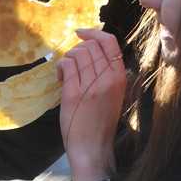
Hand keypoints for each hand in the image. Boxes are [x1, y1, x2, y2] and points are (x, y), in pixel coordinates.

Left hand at [56, 28, 125, 180]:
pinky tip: (60, 77)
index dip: (94, 32)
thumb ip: (108, 72)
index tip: (81, 33)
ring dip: (67, 58)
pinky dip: (60, 66)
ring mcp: (91, 86)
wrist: (93, 148)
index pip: (111, 42)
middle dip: (77, 48)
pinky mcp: (74, 94)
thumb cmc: (100, 122)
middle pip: (90, 46)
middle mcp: (108, 79)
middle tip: (72, 62)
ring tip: (66, 72)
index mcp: (120, 78)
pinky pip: (66, 65)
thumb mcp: (114, 94)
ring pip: (77, 53)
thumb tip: (93, 47)